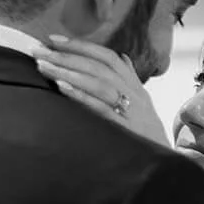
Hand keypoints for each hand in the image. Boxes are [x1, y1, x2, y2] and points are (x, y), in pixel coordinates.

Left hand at [32, 35, 168, 146]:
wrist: (165, 164)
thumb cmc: (146, 134)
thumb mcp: (141, 105)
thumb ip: (130, 81)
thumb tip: (123, 58)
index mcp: (135, 87)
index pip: (108, 58)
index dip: (81, 46)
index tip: (53, 39)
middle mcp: (135, 96)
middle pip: (99, 68)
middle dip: (66, 57)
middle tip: (37, 51)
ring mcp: (133, 113)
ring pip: (100, 84)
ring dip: (69, 73)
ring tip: (43, 67)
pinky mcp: (127, 130)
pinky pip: (102, 109)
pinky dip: (82, 96)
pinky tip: (62, 88)